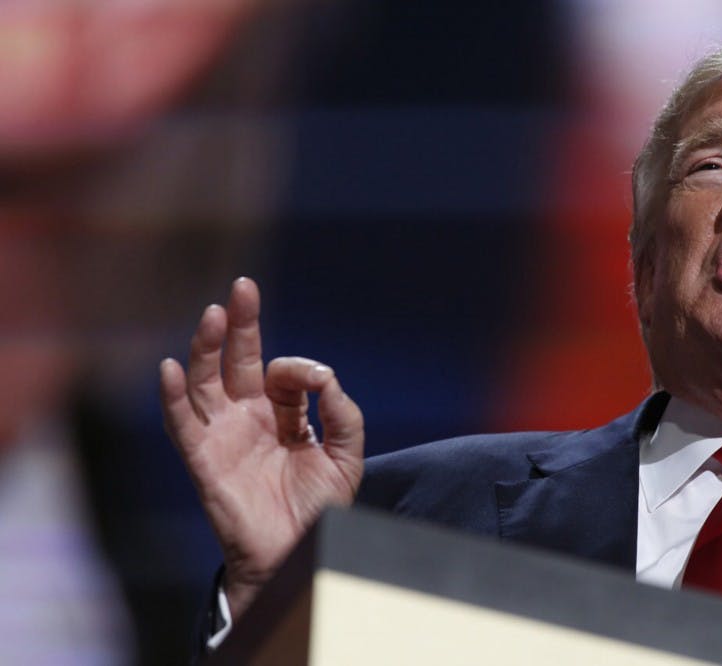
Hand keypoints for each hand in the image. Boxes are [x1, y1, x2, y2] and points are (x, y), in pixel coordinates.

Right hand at [159, 277, 363, 620]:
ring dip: (207, 348)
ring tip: (214, 315)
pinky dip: (173, 396)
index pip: (283, 374)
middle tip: (242, 287)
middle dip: (241, 325)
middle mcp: (250, 419)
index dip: (299, 369)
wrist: (297, 554)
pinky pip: (183, 424)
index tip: (317, 382)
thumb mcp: (347, 455)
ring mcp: (224, 436)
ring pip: (206, 382)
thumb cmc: (320, 508)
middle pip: (238, 362)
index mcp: (284, 416)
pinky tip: (171, 366)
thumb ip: (343, 413)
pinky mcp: (204, 459)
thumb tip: (324, 375)